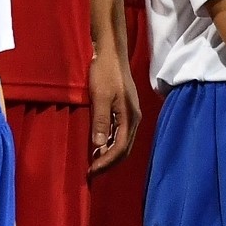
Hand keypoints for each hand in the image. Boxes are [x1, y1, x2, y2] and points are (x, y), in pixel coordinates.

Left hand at [87, 44, 137, 170]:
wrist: (111, 53)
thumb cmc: (105, 73)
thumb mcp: (100, 97)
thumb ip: (100, 121)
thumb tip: (98, 146)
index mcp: (130, 117)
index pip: (120, 148)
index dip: (106, 162)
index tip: (91, 171)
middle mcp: (134, 118)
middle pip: (125, 149)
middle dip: (109, 163)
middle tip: (91, 172)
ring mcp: (131, 114)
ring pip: (123, 142)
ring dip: (109, 155)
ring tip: (93, 162)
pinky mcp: (125, 110)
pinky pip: (120, 134)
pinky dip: (110, 144)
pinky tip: (99, 146)